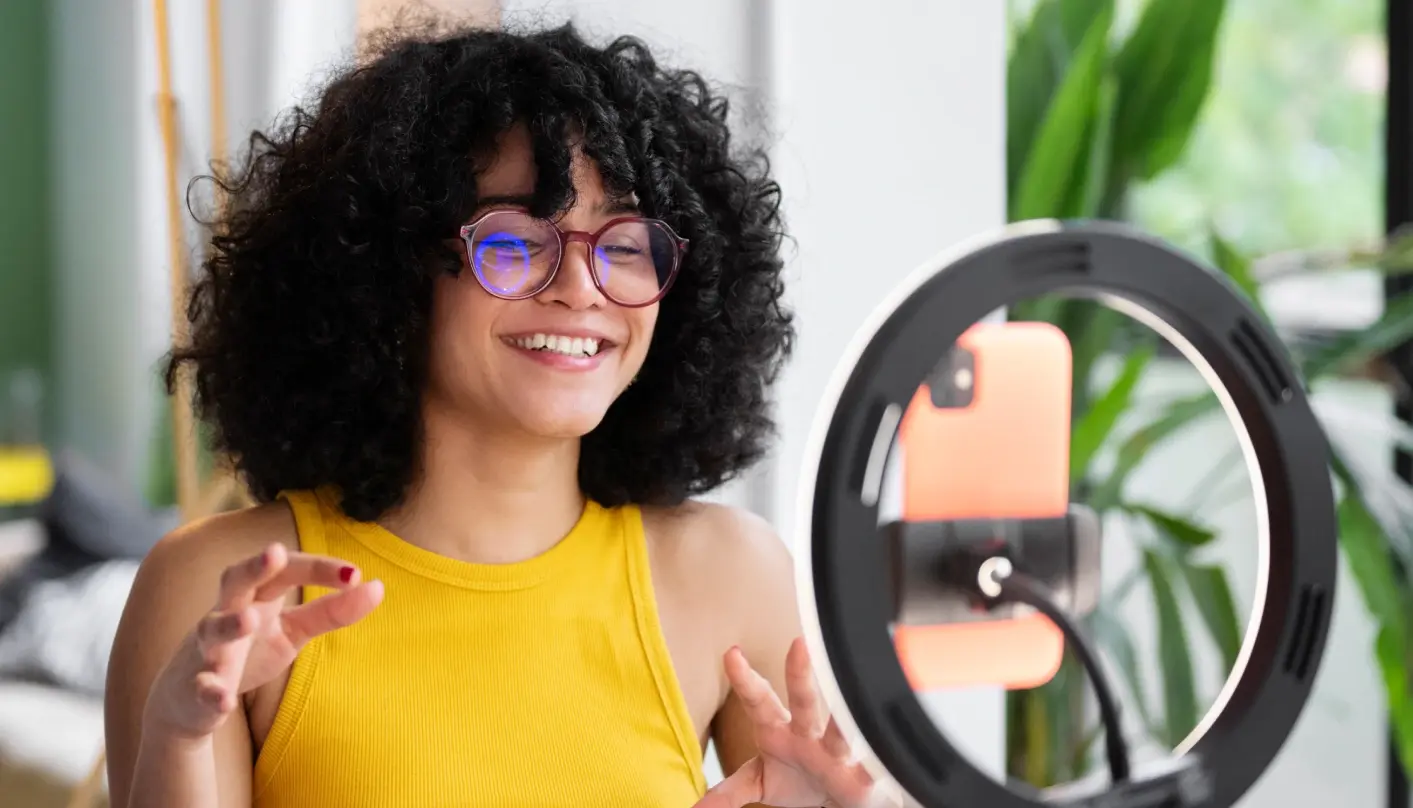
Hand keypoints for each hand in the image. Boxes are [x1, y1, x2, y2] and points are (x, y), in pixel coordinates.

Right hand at [145, 542, 382, 739]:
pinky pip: (201, 687)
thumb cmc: (248, 652)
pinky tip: (224, 699)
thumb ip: (331, 611)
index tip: (355, 574)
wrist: (190, 700)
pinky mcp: (196, 687)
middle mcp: (226, 613)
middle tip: (275, 552)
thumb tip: (377, 586)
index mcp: (255, 595)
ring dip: (229, 624)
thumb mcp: (292, 630)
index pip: (285, 571)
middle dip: (254, 567)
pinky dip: (211, 691)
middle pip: (235, 580)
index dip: (317, 569)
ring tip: (249, 620)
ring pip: (210, 629)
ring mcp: (206, 650)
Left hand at [696, 637, 898, 807]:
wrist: (838, 796)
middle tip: (798, 645)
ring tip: (849, 694)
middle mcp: (808, 734)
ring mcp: (836, 752)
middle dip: (800, 674)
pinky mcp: (863, 775)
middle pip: (803, 700)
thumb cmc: (797, 778)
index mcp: (779, 730)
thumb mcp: (760, 781)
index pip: (758, 699)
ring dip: (844, 715)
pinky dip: (877, 759)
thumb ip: (729, 790)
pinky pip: (872, 765)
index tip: (731, 653)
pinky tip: (885, 746)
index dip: (745, 678)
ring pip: (841, 729)